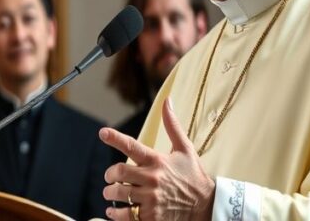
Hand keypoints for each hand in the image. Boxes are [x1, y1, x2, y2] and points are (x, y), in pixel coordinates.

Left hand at [101, 98, 214, 220]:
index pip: (132, 146)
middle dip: (110, 175)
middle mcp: (152, 179)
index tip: (102, 133)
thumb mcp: (185, 148)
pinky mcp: (151, 216)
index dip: (115, 138)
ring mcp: (151, 199)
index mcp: (157, 160)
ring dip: (110, 193)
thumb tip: (167, 100)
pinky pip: (125, 215)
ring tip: (112, 193)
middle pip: (118, 172)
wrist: (206, 206)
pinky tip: (114, 211)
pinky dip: (115, 214)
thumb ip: (172, 125)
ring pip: (118, 194)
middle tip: (110, 177)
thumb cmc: (193, 175)